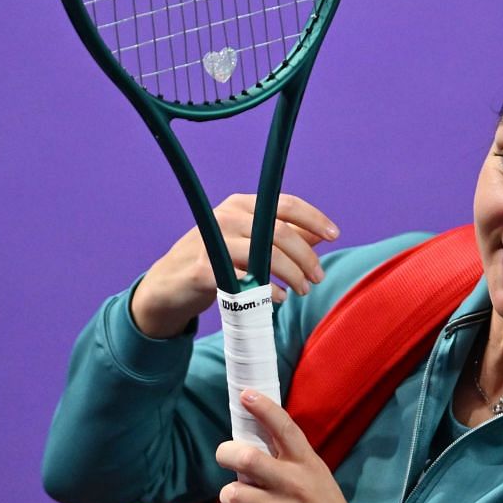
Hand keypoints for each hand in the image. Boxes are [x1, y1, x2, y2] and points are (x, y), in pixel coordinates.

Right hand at [129, 194, 339, 337]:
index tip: (334, 234)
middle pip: (278, 231)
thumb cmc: (214, 261)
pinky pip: (245, 278)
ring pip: (265, 254)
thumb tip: (319, 235)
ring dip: (292, 274)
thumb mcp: (247, 242)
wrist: (169, 285)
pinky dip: (268, 290)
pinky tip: (278, 298)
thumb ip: (280, 237)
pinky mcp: (203, 268)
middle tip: (318, 277)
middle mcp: (225, 216)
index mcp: (239, 205)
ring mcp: (212, 241)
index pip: (284, 203)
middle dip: (306, 256)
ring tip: (303, 290)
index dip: (313, 218)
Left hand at [214, 389, 393, 502]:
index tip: (246, 394)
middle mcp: (297, 485)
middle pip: (246, 458)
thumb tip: (250, 447)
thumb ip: (290, 463)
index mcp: (308, 465)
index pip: (285, 428)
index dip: (263, 408)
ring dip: (230, 498)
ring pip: (233, 495)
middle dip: (225, 454)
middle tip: (225, 456)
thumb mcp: (318, 479)